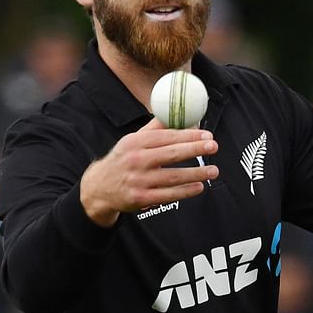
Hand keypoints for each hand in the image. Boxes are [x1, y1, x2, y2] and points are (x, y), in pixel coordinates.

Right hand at [80, 118, 218, 226]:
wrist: (98, 188)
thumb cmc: (123, 160)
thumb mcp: (133, 140)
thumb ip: (155, 128)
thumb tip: (178, 113)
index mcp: (136, 143)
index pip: (166, 137)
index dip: (188, 135)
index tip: (206, 134)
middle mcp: (136, 161)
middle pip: (171, 154)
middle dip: (195, 149)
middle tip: (213, 146)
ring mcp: (138, 181)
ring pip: (172, 177)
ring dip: (196, 173)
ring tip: (213, 170)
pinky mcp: (141, 199)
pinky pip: (168, 195)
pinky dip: (185, 191)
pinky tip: (199, 186)